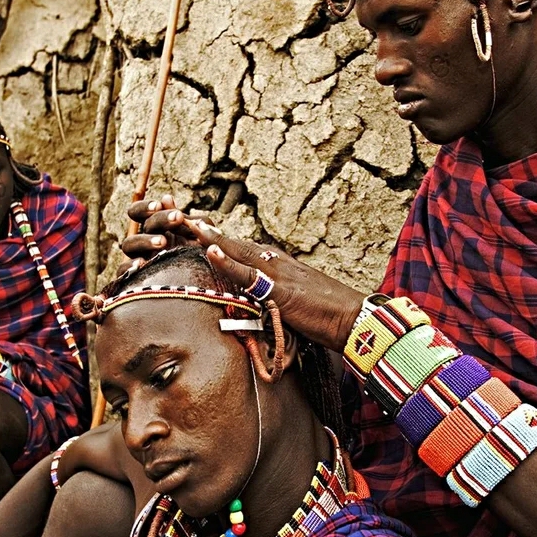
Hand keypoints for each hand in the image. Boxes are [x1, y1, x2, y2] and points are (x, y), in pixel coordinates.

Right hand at [116, 194, 208, 272]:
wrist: (206, 296)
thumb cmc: (203, 262)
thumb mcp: (202, 239)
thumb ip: (189, 221)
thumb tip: (166, 198)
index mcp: (157, 230)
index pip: (140, 212)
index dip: (146, 206)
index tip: (160, 204)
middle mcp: (145, 243)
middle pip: (141, 226)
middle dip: (159, 219)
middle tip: (177, 218)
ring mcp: (139, 261)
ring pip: (129, 244)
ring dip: (144, 240)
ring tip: (164, 242)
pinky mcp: (134, 281)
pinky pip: (124, 272)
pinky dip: (130, 266)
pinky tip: (142, 264)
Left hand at [187, 219, 364, 350]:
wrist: (353, 318)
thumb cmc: (328, 315)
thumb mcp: (295, 301)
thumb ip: (273, 300)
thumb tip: (256, 308)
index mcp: (279, 264)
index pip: (242, 247)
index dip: (219, 239)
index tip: (198, 229)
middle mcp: (276, 262)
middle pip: (235, 243)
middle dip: (208, 233)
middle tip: (182, 218)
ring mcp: (278, 273)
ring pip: (237, 251)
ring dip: (211, 238)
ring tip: (188, 225)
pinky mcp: (279, 290)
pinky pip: (248, 274)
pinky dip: (228, 261)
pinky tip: (210, 250)